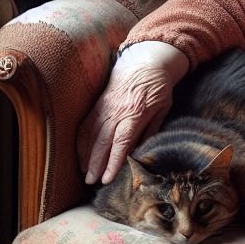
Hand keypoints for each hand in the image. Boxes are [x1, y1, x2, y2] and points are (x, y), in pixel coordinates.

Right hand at [78, 41, 189, 184]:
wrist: (145, 62)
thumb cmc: (159, 89)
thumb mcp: (163, 109)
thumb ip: (152, 130)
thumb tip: (142, 152)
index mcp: (135, 114)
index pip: (121, 142)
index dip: (112, 161)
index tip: (107, 178)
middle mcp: (116, 112)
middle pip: (102, 142)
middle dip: (95, 164)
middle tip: (91, 182)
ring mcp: (104, 107)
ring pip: (90, 134)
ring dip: (85, 155)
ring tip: (85, 173)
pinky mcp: (98, 104)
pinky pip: (85, 124)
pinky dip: (81, 140)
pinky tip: (81, 154)